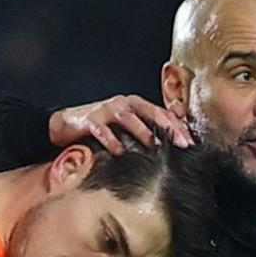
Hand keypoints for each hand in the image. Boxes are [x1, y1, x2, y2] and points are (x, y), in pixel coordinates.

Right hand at [49, 95, 192, 154]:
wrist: (65, 124)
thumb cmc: (98, 127)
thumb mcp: (123, 127)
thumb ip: (143, 131)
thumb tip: (167, 147)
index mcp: (134, 105)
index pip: (162, 113)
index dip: (178, 126)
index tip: (190, 142)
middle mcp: (123, 103)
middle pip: (151, 113)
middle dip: (168, 128)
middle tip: (182, 144)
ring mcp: (106, 110)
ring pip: (129, 119)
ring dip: (143, 133)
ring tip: (154, 146)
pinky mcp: (90, 120)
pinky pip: (103, 130)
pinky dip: (112, 141)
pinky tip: (119, 152)